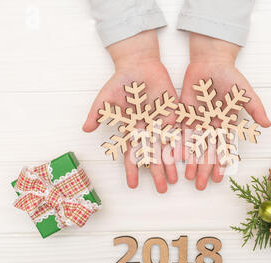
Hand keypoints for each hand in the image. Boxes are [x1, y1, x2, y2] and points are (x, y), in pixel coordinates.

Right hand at [83, 30, 177, 192]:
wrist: (138, 65)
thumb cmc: (120, 81)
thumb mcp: (106, 98)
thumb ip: (97, 113)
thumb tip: (85, 129)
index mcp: (131, 128)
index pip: (131, 153)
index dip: (132, 169)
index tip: (132, 185)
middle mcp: (147, 129)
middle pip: (152, 154)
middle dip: (156, 172)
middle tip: (161, 190)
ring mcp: (161, 122)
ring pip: (167, 146)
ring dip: (170, 163)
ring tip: (174, 180)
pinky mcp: (173, 112)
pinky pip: (179, 130)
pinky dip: (182, 143)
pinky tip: (185, 157)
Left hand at [180, 33, 270, 189]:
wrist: (210, 62)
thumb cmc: (230, 76)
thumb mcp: (245, 93)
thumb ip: (255, 108)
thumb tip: (268, 124)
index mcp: (225, 124)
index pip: (223, 148)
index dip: (221, 164)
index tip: (218, 179)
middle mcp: (211, 126)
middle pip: (207, 152)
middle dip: (203, 169)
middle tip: (200, 185)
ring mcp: (197, 121)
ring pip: (192, 146)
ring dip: (190, 162)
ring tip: (186, 178)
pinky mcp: (184, 114)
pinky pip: (179, 132)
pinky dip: (177, 144)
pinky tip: (174, 158)